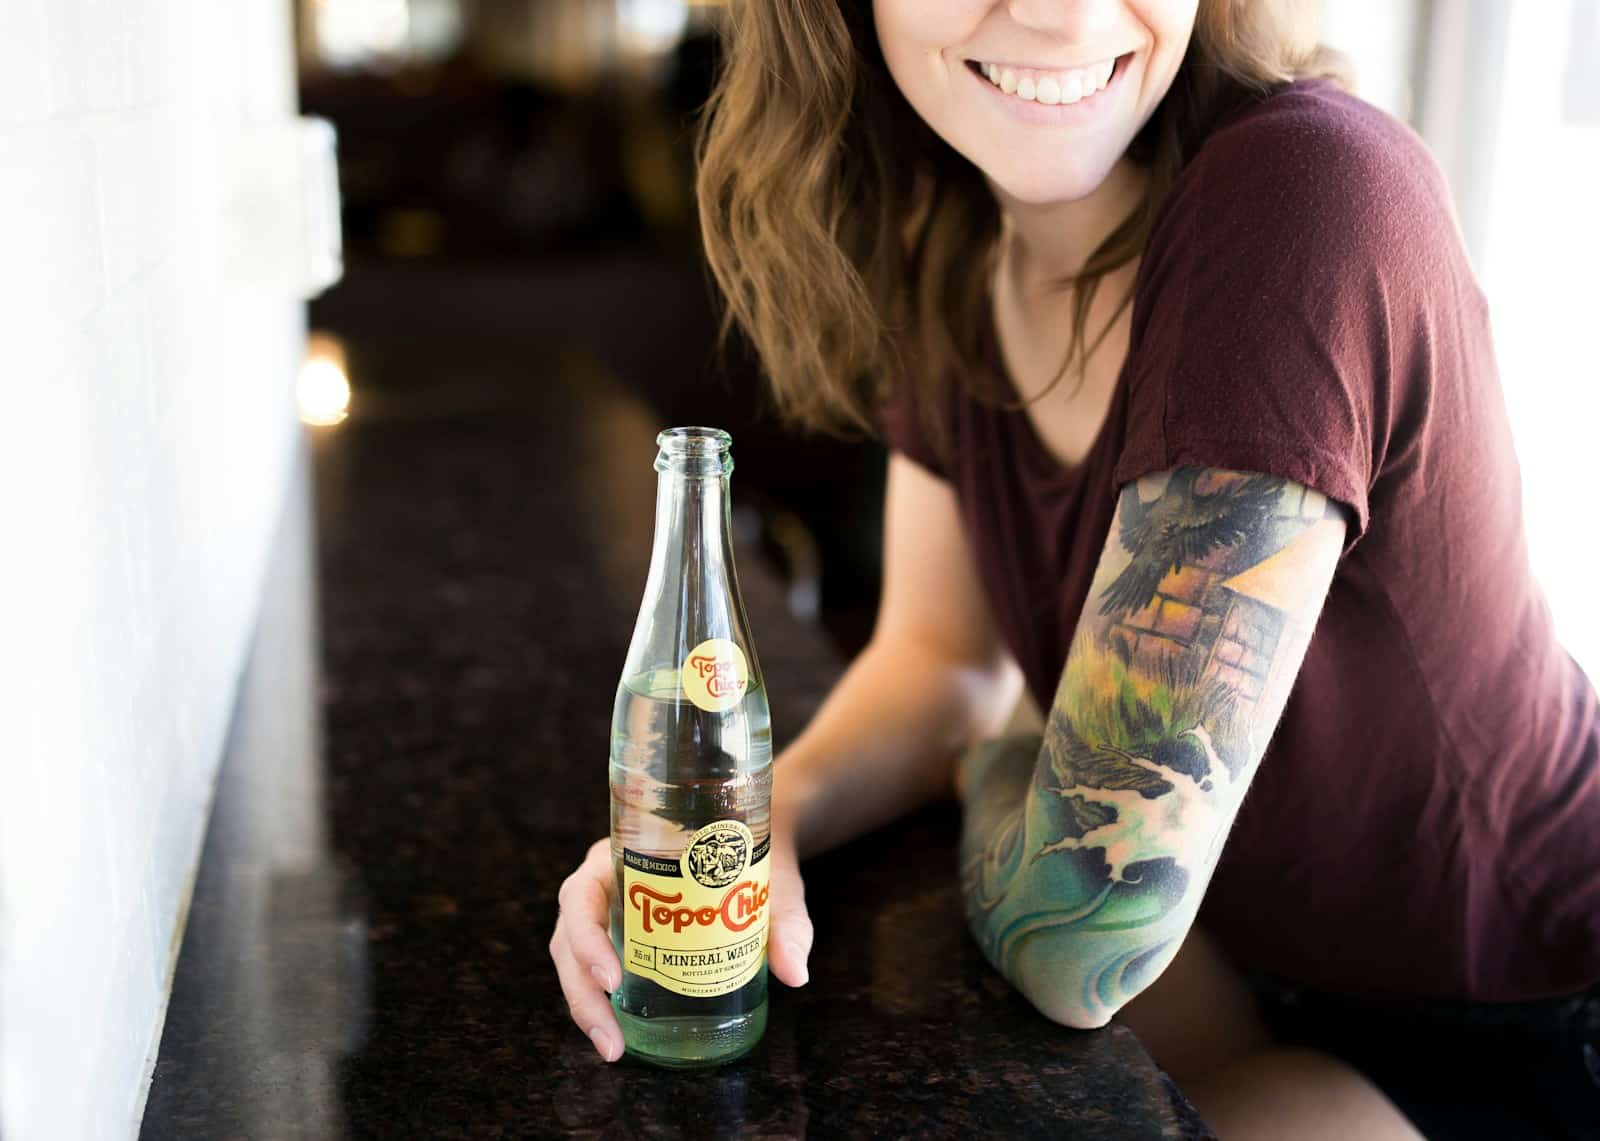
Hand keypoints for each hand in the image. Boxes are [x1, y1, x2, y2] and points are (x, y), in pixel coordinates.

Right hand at [550, 826, 813, 1062]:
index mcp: (624, 855)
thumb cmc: (752, 853)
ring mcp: (608, 912)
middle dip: (582, 993)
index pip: (581, 894)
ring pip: (573, 960)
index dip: (587, 938)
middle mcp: (605, 883)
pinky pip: (594, 970)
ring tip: (613, 1048)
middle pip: (569, 939)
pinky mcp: (619, 937)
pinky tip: (619, 1037)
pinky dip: (600, 1004)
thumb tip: (794, 973)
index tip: (614, 978)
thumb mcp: (771, 882)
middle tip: (612, 1041)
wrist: (752, 842)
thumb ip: (785, 923)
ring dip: (586, 1006)